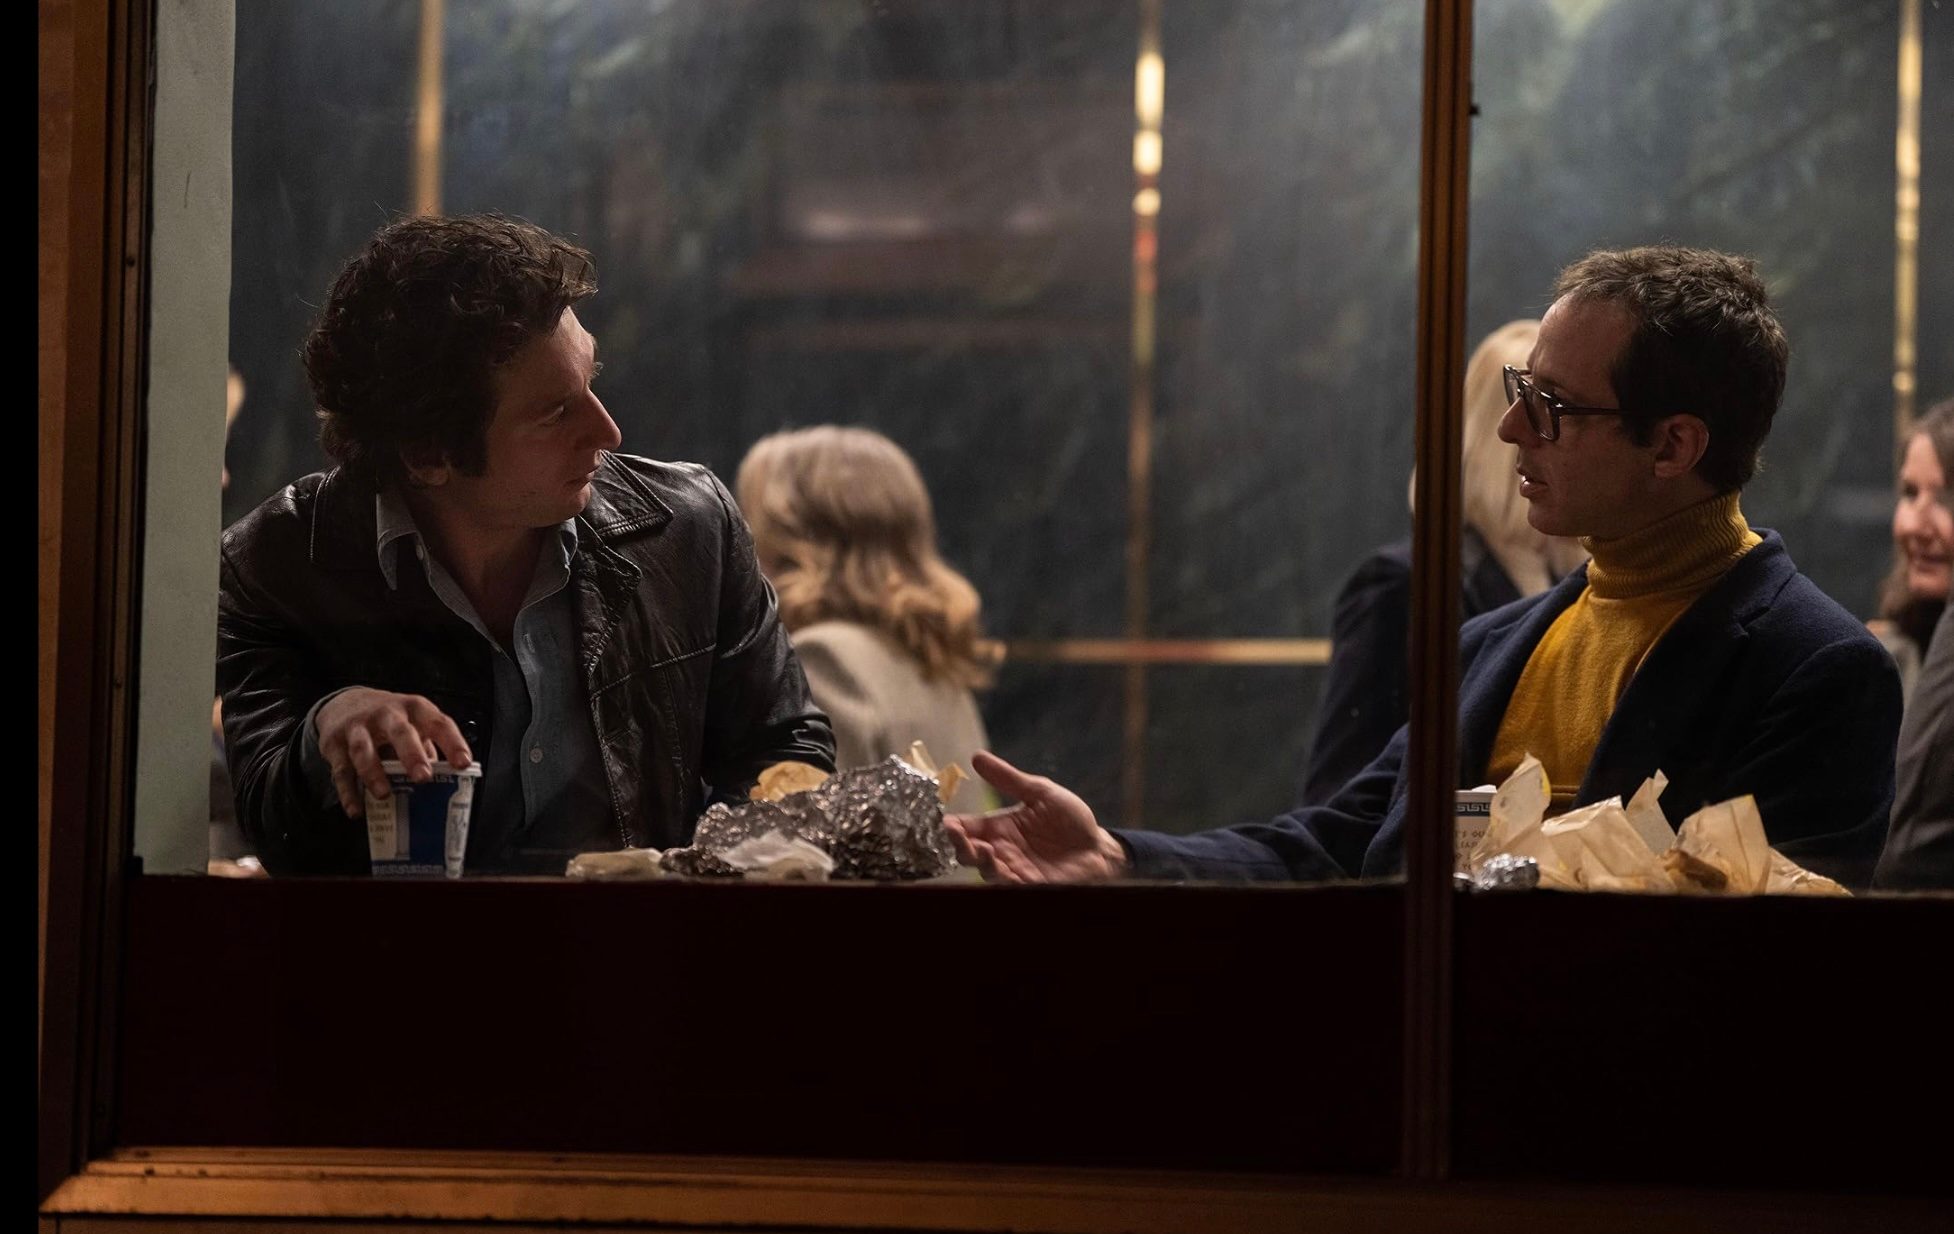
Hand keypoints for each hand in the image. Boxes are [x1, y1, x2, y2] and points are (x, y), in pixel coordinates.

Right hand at [315, 688, 471, 817]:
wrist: (344, 703)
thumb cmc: (389, 719)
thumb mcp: (412, 723)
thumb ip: (428, 747)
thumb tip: (448, 780)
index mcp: (413, 709)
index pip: (437, 722)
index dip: (452, 742)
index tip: (463, 763)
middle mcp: (386, 714)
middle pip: (399, 732)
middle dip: (412, 754)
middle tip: (423, 777)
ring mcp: (358, 727)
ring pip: (364, 749)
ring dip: (374, 774)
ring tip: (385, 794)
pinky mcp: (334, 743)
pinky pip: (341, 770)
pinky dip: (348, 792)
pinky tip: (356, 809)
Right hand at [943, 751, 1127, 883]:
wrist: (1099, 847)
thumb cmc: (1070, 819)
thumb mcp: (1039, 792)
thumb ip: (1008, 779)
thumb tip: (976, 757)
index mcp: (998, 828)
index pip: (966, 827)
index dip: (950, 825)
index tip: (940, 820)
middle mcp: (1000, 851)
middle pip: (967, 851)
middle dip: (957, 844)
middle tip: (953, 833)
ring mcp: (1013, 870)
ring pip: (984, 869)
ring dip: (978, 859)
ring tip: (978, 847)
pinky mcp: (1029, 885)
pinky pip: (1008, 883)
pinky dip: (999, 875)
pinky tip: (997, 863)